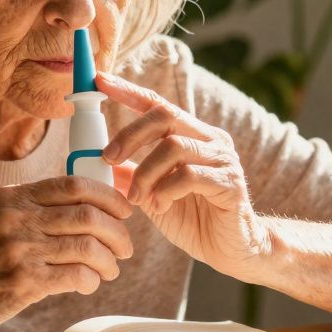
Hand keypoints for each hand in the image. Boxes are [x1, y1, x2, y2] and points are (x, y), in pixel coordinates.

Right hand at [0, 176, 134, 331]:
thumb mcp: (1, 217)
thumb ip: (38, 208)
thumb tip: (96, 209)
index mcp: (15, 196)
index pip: (75, 185)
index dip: (109, 197)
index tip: (125, 212)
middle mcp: (17, 218)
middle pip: (88, 215)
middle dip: (118, 233)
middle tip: (125, 248)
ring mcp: (20, 249)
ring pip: (87, 247)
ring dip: (109, 261)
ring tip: (111, 270)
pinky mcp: (24, 282)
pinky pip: (76, 276)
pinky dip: (91, 280)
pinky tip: (89, 284)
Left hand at [96, 71, 267, 277]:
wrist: (232, 251)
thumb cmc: (195, 220)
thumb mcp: (153, 195)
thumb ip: (131, 176)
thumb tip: (99, 163)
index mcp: (191, 136)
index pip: (158, 104)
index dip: (128, 91)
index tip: (100, 80)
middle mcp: (210, 140)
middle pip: (165, 115)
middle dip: (129, 135)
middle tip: (107, 158)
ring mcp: (223, 159)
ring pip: (174, 147)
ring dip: (145, 173)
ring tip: (135, 198)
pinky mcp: (231, 184)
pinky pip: (191, 176)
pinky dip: (165, 191)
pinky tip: (159, 207)